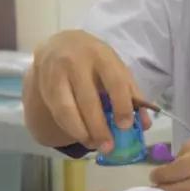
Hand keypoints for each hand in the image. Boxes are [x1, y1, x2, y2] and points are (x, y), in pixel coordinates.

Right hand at [30, 30, 151, 152]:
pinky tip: (81, 136)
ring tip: (93, 145)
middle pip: (88, 100)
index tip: (126, 125)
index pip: (115, 81)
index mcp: (103, 56)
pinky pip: (56, 112)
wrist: (60, 44)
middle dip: (99, 127)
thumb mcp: (116, 68)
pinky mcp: (44, 86)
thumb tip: (145, 124)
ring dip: (81, 132)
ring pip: (67, 109)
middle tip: (109, 147)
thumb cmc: (95, 59)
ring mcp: (58, 75)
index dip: (122, 105)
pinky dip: (69, 128)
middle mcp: (78, 64)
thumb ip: (132, 94)